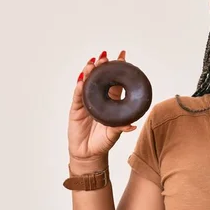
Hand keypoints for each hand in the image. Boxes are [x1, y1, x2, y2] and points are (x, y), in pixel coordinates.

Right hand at [67, 50, 136, 165]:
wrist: (88, 154)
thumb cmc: (103, 142)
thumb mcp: (114, 134)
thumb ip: (121, 128)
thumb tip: (133, 126)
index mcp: (111, 102)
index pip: (115, 81)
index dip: (117, 69)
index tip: (122, 55)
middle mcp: (98, 99)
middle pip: (100, 78)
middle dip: (102, 66)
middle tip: (105, 57)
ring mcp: (86, 102)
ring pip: (87, 83)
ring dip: (90, 72)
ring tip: (93, 63)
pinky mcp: (76, 109)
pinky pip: (77, 96)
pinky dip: (80, 87)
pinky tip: (82, 80)